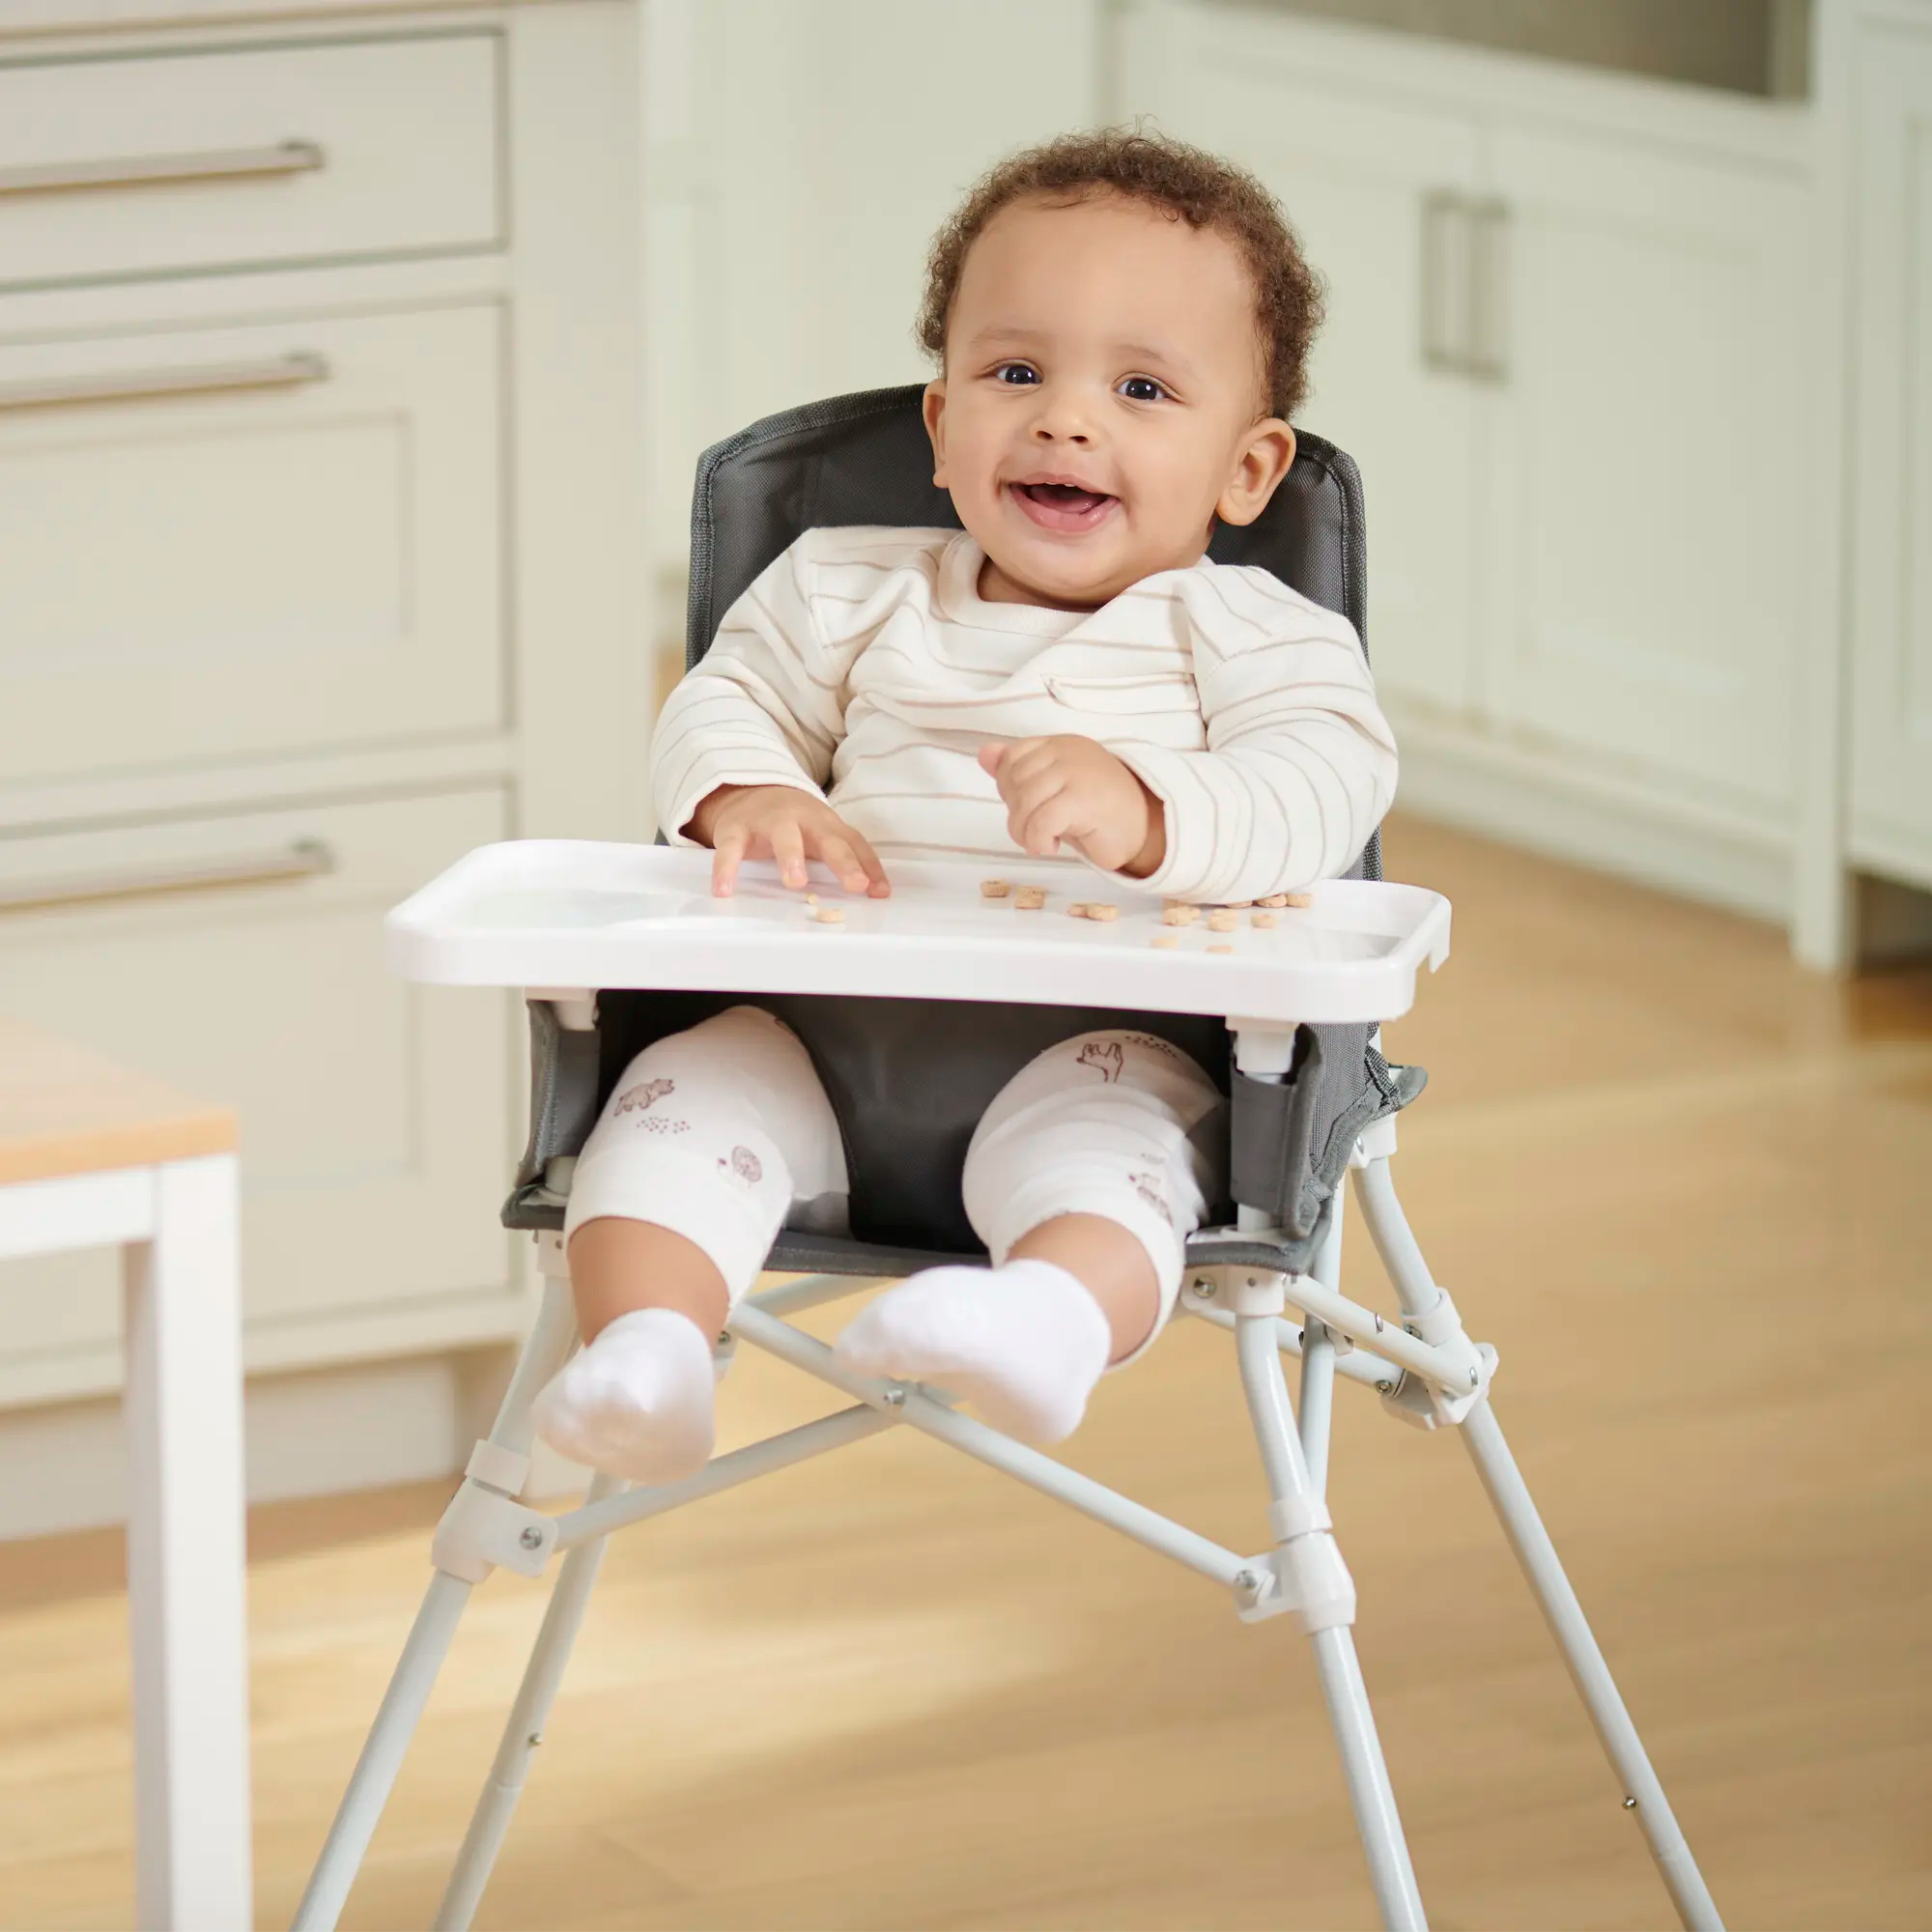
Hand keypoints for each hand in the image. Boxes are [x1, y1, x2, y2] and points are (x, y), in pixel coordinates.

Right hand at [687, 785, 890, 898]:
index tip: (879, 891)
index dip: (868, 866)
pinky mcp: (736, 829)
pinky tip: (724, 890)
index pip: (853, 843)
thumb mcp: (826, 836)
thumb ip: (852, 860)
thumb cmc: (797, 823)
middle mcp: (802, 820)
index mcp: (826, 824)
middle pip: (825, 837)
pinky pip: (731, 849)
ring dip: (791, 856)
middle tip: (855, 884)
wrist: (749, 791)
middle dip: (842, 860)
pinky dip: (726, 869)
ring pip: (783, 835)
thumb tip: (881, 892)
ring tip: (796, 882)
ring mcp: (768, 822)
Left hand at [978, 736, 1166, 876]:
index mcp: (1060, 744)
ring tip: (1041, 842)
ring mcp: (1077, 772)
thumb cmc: (1096, 813)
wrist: (1144, 829)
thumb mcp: (1052, 790)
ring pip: (1025, 801)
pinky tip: (1052, 846)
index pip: (1013, 757)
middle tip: (1034, 832)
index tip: (1029, 809)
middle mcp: (1068, 751)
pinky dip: (1038, 840)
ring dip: (1025, 832)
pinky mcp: (1083, 798)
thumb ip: (1018, 772)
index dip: (1010, 788)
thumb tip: (984, 754)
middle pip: (1015, 779)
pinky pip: (1041, 820)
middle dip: (1016, 813)